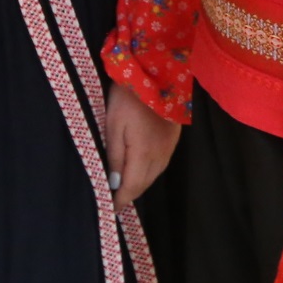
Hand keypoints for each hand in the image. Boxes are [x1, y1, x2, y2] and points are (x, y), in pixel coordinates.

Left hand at [105, 82, 180, 200]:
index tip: (108, 210)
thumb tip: (115, 184)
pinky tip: (139, 170)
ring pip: (154, 176)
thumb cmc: (128, 98)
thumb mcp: (113, 126)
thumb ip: (115, 156)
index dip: (120, 201)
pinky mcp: (174, 139)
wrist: (156, 72)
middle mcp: (160, 155)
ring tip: (124, 187)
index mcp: (144, 153)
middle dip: (129, 194)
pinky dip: (149, 173)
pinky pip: (160, 164)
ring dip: (140, 184)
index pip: (132, 187)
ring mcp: (170, 147)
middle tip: (113, 200)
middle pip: (144, 184)